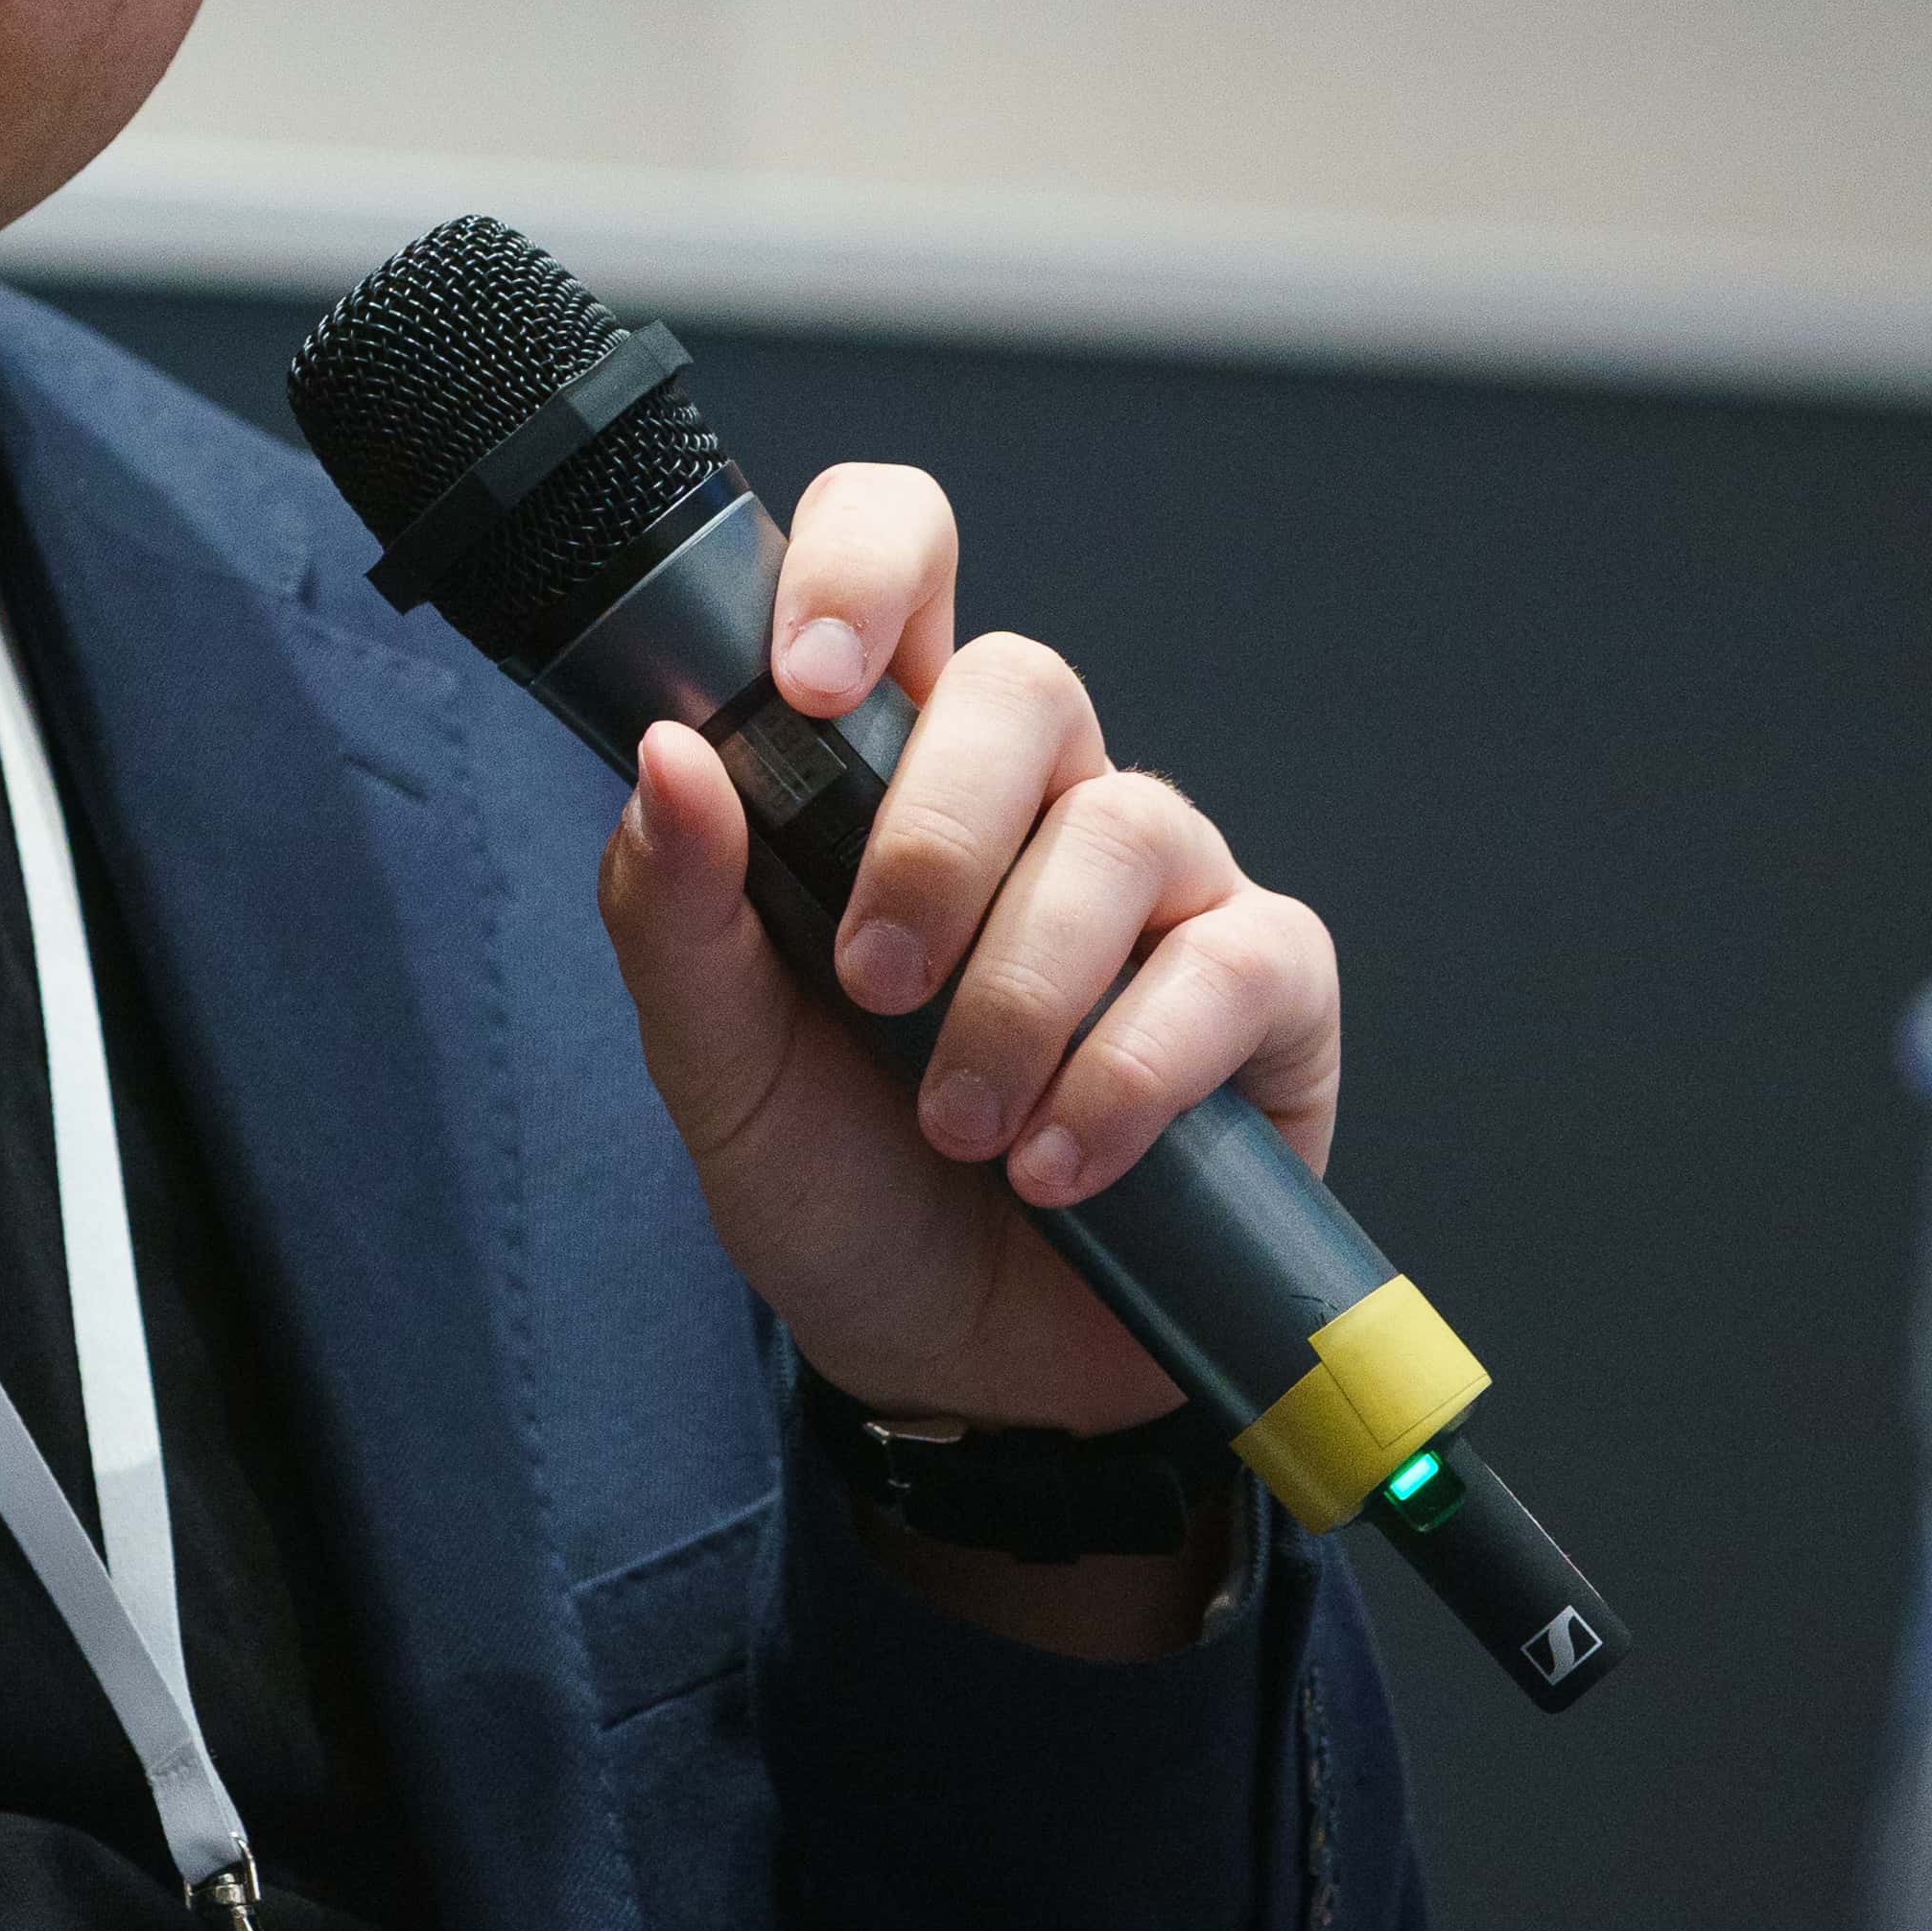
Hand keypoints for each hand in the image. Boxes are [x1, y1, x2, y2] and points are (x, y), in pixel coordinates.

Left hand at [592, 462, 1343, 1433]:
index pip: (902, 558)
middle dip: (933, 838)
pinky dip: (1129, 1069)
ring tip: (961, 1124)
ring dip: (1022, 988)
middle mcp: (1032, 798)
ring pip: (1125, 821)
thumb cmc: (838, 1188)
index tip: (812, 680)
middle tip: (872, 987)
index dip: (863, 566)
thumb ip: (676, 913)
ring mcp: (1160, 883)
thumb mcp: (717, 1072)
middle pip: (1024, 680)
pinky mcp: (1262, 988)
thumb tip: (668, 757)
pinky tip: (1061, 1163)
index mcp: (885, 769)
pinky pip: (1229, 962)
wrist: (953, 1372)